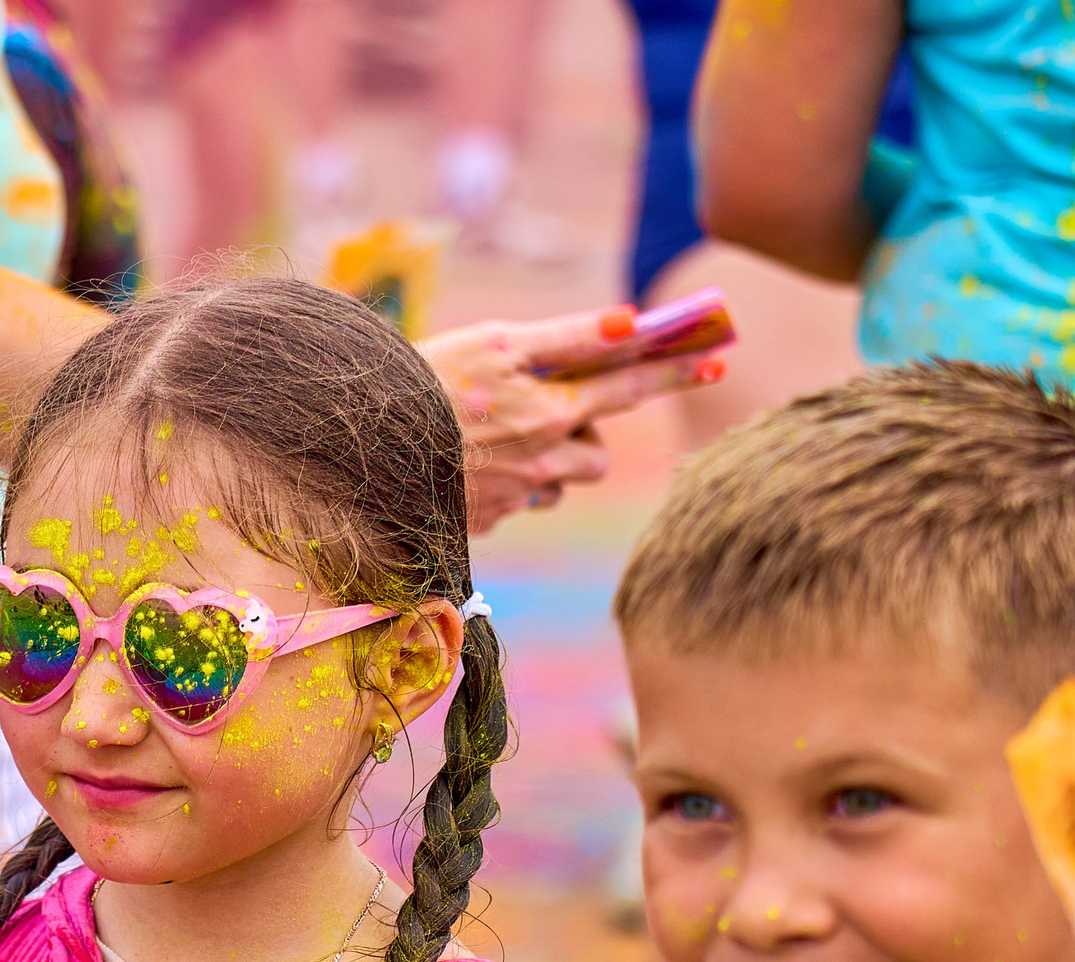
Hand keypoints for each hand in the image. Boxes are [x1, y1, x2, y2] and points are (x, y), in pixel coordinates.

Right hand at [417, 308, 726, 532]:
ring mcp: (512, 499)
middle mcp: (542, 462)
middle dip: (582, 435)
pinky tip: (463, 464)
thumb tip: (634, 324)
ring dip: (543, 463)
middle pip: (595, 456)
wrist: (354, 442)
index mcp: (551, 411)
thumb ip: (568, 338)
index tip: (720, 354)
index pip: (632, 387)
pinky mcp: (479, 524)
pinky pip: (513, 505)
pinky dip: (502, 485)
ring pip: (556, 484)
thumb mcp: (494, 343)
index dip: (677, 369)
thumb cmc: (422, 380)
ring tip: (491, 437)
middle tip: (541, 409)